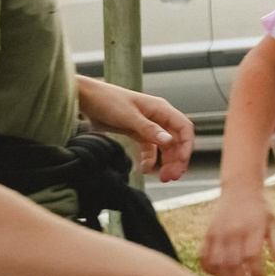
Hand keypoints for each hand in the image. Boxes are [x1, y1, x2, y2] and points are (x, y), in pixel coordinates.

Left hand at [76, 77, 194, 182]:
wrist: (87, 98)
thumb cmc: (108, 100)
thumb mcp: (128, 116)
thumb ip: (149, 129)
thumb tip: (169, 141)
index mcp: (162, 109)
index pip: (184, 128)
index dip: (186, 146)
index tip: (181, 162)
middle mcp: (159, 117)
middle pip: (177, 141)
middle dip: (177, 159)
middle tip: (171, 176)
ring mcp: (149, 125)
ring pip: (165, 147)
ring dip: (166, 162)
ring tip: (163, 177)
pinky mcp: (138, 132)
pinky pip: (150, 148)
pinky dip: (150, 159)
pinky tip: (144, 169)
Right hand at [200, 190, 274, 275]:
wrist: (240, 189)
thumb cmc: (260, 209)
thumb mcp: (274, 223)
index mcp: (252, 229)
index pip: (251, 257)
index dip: (256, 274)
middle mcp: (233, 232)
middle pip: (232, 265)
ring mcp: (218, 234)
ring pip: (217, 264)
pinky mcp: (208, 235)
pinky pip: (204, 257)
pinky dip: (210, 271)